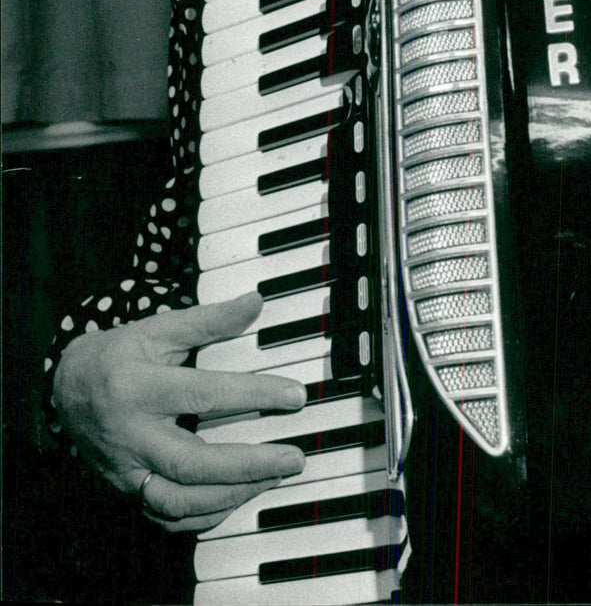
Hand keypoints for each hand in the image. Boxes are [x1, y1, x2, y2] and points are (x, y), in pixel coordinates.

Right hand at [52, 291, 306, 531]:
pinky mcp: (127, 491)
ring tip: (272, 477)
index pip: (204, 394)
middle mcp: (131, 434)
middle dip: (248, 465)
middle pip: (192, 462)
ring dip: (231, 496)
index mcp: (138, 386)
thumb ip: (208, 320)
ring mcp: (126, 470)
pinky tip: (237, 497)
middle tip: (293, 458)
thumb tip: (255, 303)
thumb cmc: (118, 355)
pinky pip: (166, 519)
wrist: (65, 390)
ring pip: (178, 502)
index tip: (295, 396)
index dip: (254, 395)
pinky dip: (204, 516)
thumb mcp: (159, 329)